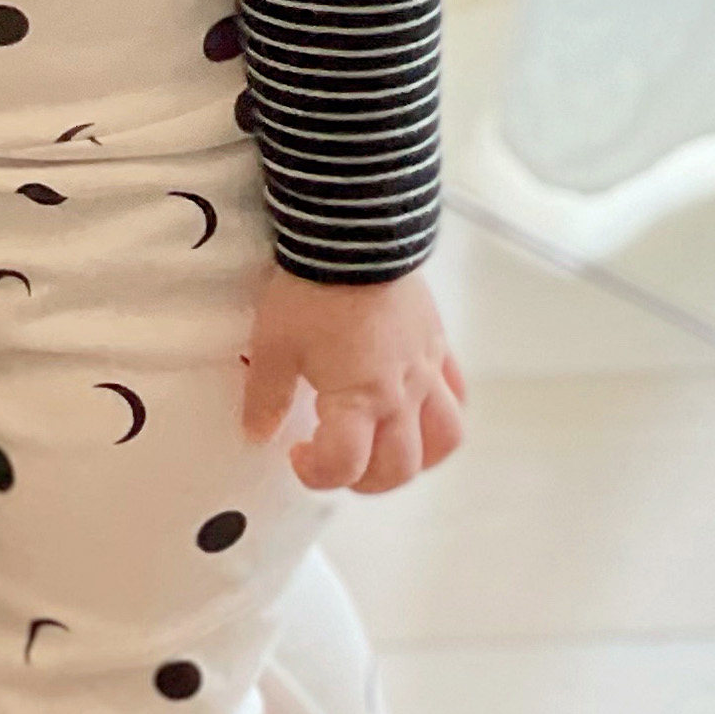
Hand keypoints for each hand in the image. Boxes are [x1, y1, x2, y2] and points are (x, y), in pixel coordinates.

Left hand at [240, 266, 465, 493]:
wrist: (355, 234)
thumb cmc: (313, 290)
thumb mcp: (273, 344)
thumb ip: (265, 397)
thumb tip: (257, 433)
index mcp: (359, 399)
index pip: (346, 465)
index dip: (317, 475)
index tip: (296, 455)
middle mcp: (401, 394)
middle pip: (401, 466)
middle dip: (366, 480)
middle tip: (336, 461)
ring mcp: (426, 370)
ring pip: (445, 438)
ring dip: (416, 457)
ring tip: (384, 448)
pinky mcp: (438, 345)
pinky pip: (456, 392)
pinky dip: (442, 412)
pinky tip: (415, 407)